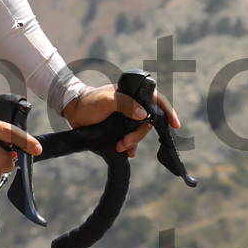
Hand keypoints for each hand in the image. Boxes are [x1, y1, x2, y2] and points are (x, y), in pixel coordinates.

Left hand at [64, 83, 180, 157]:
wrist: (73, 110)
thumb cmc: (89, 101)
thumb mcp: (107, 100)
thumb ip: (125, 104)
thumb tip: (144, 115)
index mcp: (133, 94)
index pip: (156, 100)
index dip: (167, 112)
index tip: (175, 124)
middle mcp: (133, 105)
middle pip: (147, 122)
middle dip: (139, 135)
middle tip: (125, 143)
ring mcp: (127, 117)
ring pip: (139, 132)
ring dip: (132, 142)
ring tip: (121, 148)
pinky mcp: (120, 127)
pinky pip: (131, 138)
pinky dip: (130, 147)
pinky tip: (127, 153)